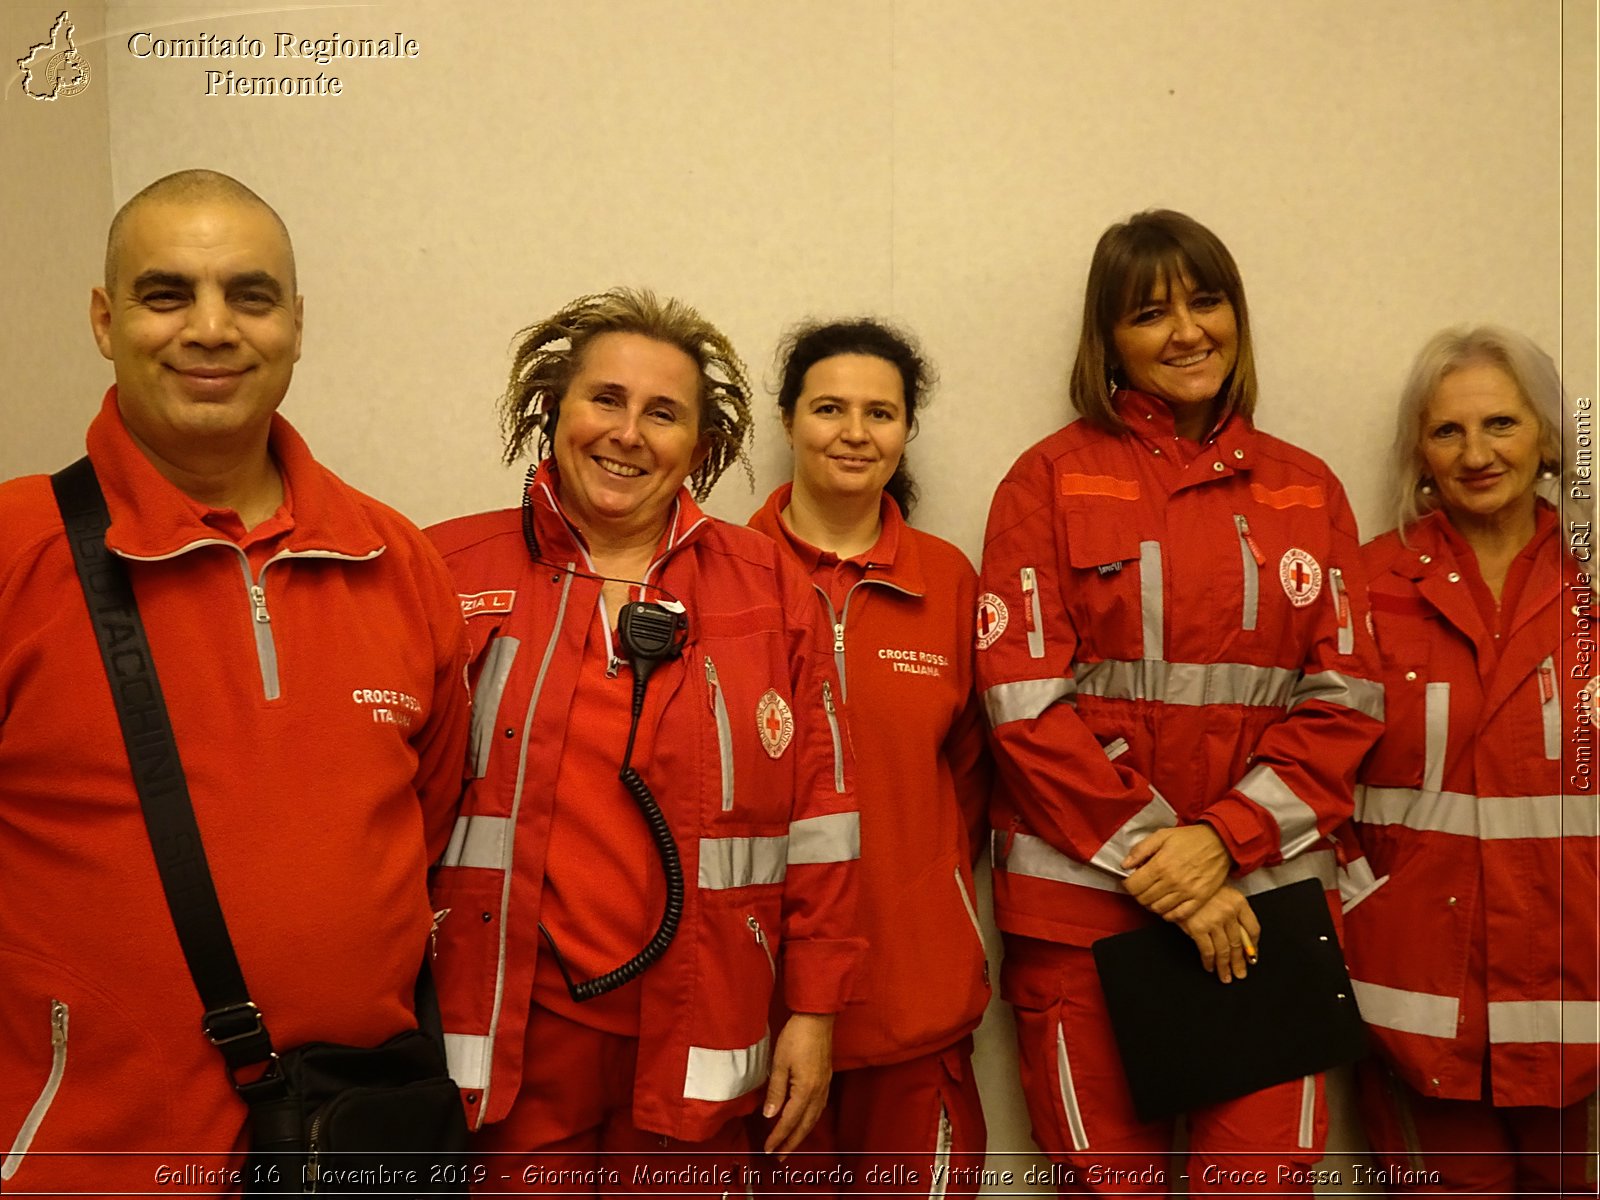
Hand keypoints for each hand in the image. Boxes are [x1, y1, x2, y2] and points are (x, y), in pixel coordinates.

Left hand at [762, 1013, 833, 1157]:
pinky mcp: (826, 1080)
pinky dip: (810, 1121)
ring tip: (790, 1145)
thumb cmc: (796, 1037)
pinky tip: (804, 1122)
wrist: (817, 1018)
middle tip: (779, 1158)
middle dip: (791, 1143)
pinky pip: (818, 1109)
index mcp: (805, 1090)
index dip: (778, 1137)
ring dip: (801, 1134)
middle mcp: (818, 1093)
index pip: (789, 1121)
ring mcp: (824, 1087)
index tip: (768, 1150)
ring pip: (813, 1119)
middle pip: (804, 1125)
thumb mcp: (780, 1063)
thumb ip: (776, 1092)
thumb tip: (769, 1115)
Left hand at [1122, 824, 1231, 920]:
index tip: (1132, 880)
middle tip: (1143, 887)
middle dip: (1138, 894)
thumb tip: (1124, 865)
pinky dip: (1168, 914)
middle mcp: (1172, 881)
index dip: (1128, 884)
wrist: (1220, 843)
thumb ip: (1140, 850)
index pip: (1133, 886)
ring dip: (1151, 904)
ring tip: (1154, 895)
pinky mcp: (1199, 899)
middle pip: (1143, 899)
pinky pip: (1178, 916)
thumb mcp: (1162, 835)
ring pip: (1158, 909)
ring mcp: (1186, 893)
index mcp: (1160, 865)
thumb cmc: (1189, 838)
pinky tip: (1166, 905)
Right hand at [1177, 885, 1260, 983]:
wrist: (1177, 880)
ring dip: (1225, 966)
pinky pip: (1207, 951)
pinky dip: (1209, 962)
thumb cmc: (1197, 885)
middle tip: (1240, 973)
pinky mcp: (1198, 928)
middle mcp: (1229, 912)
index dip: (1253, 946)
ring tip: (1225, 976)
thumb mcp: (1221, 892)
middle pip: (1239, 943)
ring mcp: (1214, 921)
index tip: (1251, 956)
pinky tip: (1209, 966)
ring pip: (1224, 950)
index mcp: (1238, 902)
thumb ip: (1234, 912)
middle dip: (1239, 962)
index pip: (1253, 929)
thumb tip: (1244, 940)